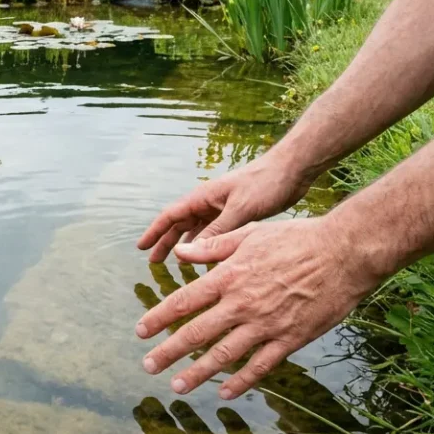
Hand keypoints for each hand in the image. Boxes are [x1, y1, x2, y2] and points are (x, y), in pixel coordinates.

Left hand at [135, 217, 393, 398]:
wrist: (345, 253)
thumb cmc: (297, 238)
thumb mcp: (250, 234)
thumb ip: (213, 247)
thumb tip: (181, 252)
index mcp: (229, 276)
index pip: (183, 301)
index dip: (158, 318)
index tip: (140, 332)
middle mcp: (242, 303)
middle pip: (196, 333)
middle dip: (168, 352)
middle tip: (148, 366)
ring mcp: (266, 324)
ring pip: (223, 355)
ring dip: (197, 373)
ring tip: (178, 385)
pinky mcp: (291, 339)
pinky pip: (260, 365)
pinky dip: (241, 381)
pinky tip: (225, 392)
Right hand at [136, 152, 314, 262]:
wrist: (293, 171)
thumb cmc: (265, 184)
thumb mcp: (239, 210)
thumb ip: (215, 231)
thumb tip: (188, 252)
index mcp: (203, 197)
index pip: (170, 215)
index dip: (154, 232)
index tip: (141, 248)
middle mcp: (209, 202)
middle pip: (180, 224)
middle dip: (166, 242)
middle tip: (154, 262)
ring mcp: (223, 208)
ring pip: (197, 230)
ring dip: (185, 245)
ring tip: (176, 263)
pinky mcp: (238, 214)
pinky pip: (214, 232)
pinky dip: (206, 245)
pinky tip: (206, 258)